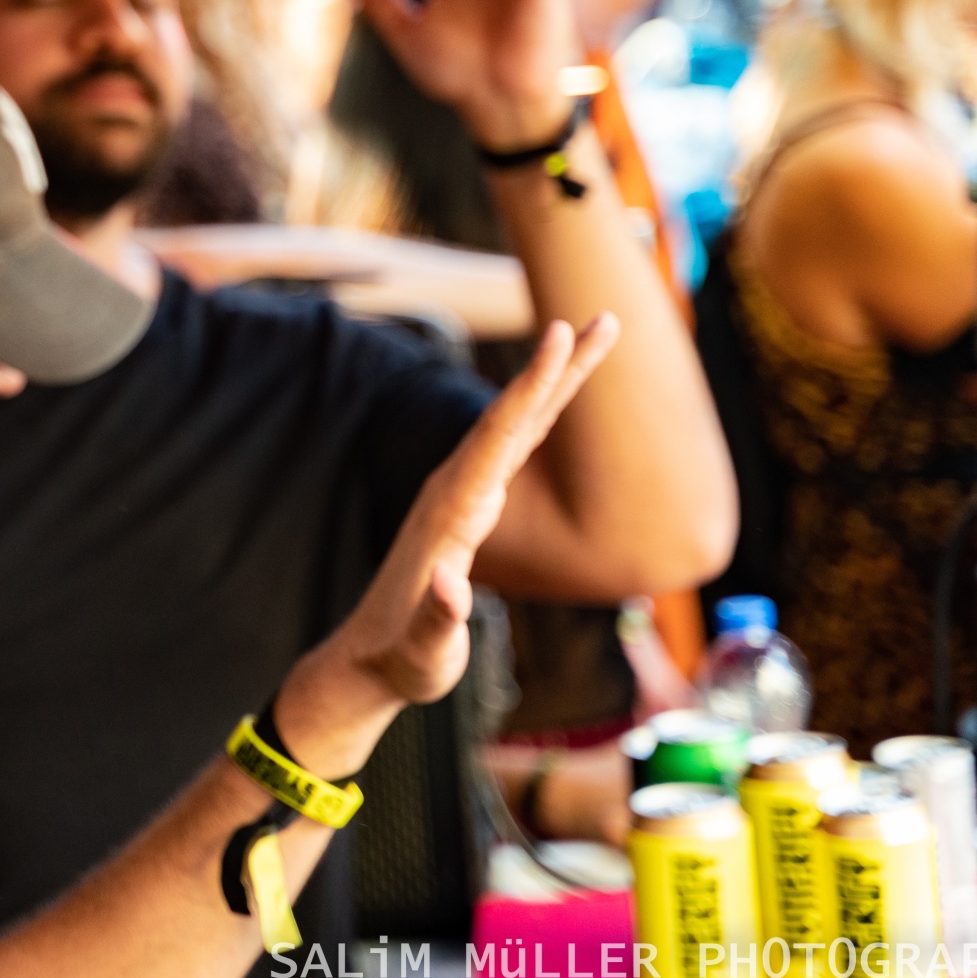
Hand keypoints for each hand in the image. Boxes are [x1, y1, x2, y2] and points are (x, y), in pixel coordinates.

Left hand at [273, 314, 619, 775]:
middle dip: (560, 365)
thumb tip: (451, 583)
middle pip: (515, 414)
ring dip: (557, 379)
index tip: (560, 334)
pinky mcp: (468, 503)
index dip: (533, 386)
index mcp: (451, 512)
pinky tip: (560, 392)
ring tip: (597, 337)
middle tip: (607, 317)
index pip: (499, 437)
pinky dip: (542, 412)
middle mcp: (455, 488)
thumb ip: (438, 618)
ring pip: (517, 424)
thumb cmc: (403, 659)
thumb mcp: (424, 650)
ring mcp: (460, 492)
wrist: (369, 659)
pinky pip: (513, 446)